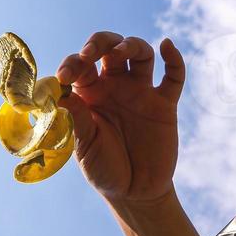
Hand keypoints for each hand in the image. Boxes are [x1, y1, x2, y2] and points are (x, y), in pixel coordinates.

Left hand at [55, 32, 185, 204]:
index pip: (80, 66)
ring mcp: (140, 92)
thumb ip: (78, 119)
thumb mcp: (86, 147)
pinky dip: (174, 58)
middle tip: (90, 54)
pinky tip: (167, 46)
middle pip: (108, 48)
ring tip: (121, 52)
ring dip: (130, 46)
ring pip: (139, 53)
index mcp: (89, 93)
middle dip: (99, 43)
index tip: (65, 76)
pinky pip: (174, 76)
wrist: (135, 192)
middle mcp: (114, 86)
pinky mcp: (164, 104)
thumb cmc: (104, 168)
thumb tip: (61, 95)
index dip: (72, 64)